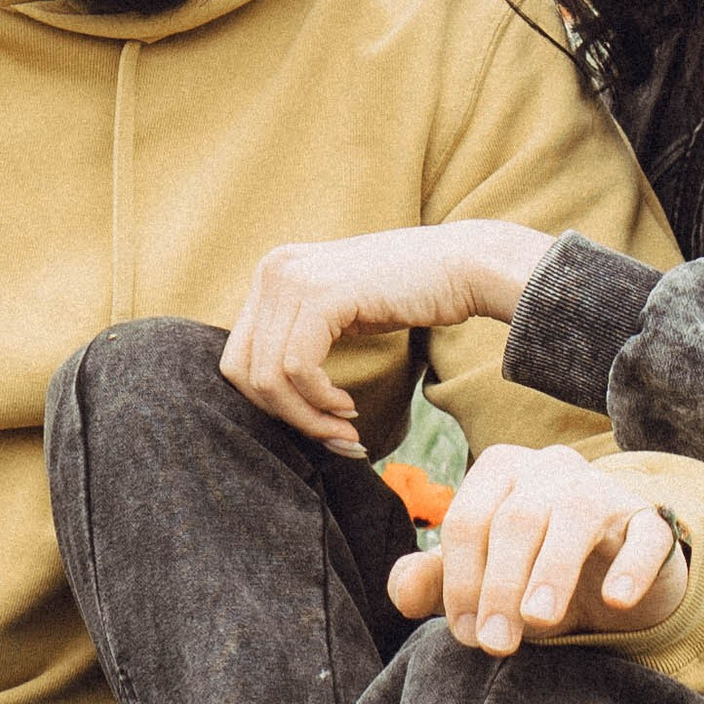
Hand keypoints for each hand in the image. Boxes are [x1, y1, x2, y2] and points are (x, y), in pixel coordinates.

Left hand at [222, 222, 558, 449]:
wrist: (465, 265)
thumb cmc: (411, 296)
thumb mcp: (339, 315)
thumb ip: (298, 339)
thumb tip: (265, 401)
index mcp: (272, 274)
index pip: (239, 357)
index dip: (270, 405)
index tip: (316, 425)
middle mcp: (272, 269)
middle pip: (242, 370)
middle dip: (285, 416)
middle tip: (332, 437)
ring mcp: (292, 278)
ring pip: (268, 377)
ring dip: (308, 417)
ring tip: (346, 428)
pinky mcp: (320, 294)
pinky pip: (297, 369)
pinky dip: (320, 401)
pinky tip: (350, 408)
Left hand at [386, 441, 688, 653]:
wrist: (612, 582)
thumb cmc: (532, 574)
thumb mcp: (481, 580)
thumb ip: (436, 583)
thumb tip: (402, 594)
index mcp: (501, 470)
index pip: (467, 518)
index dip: (460, 580)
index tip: (465, 634)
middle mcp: (550, 468)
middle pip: (516, 518)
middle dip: (500, 585)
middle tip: (495, 645)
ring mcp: (605, 490)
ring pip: (576, 514)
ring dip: (554, 570)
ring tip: (540, 620)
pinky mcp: (651, 521)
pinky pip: (646, 534)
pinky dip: (631, 566)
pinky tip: (617, 600)